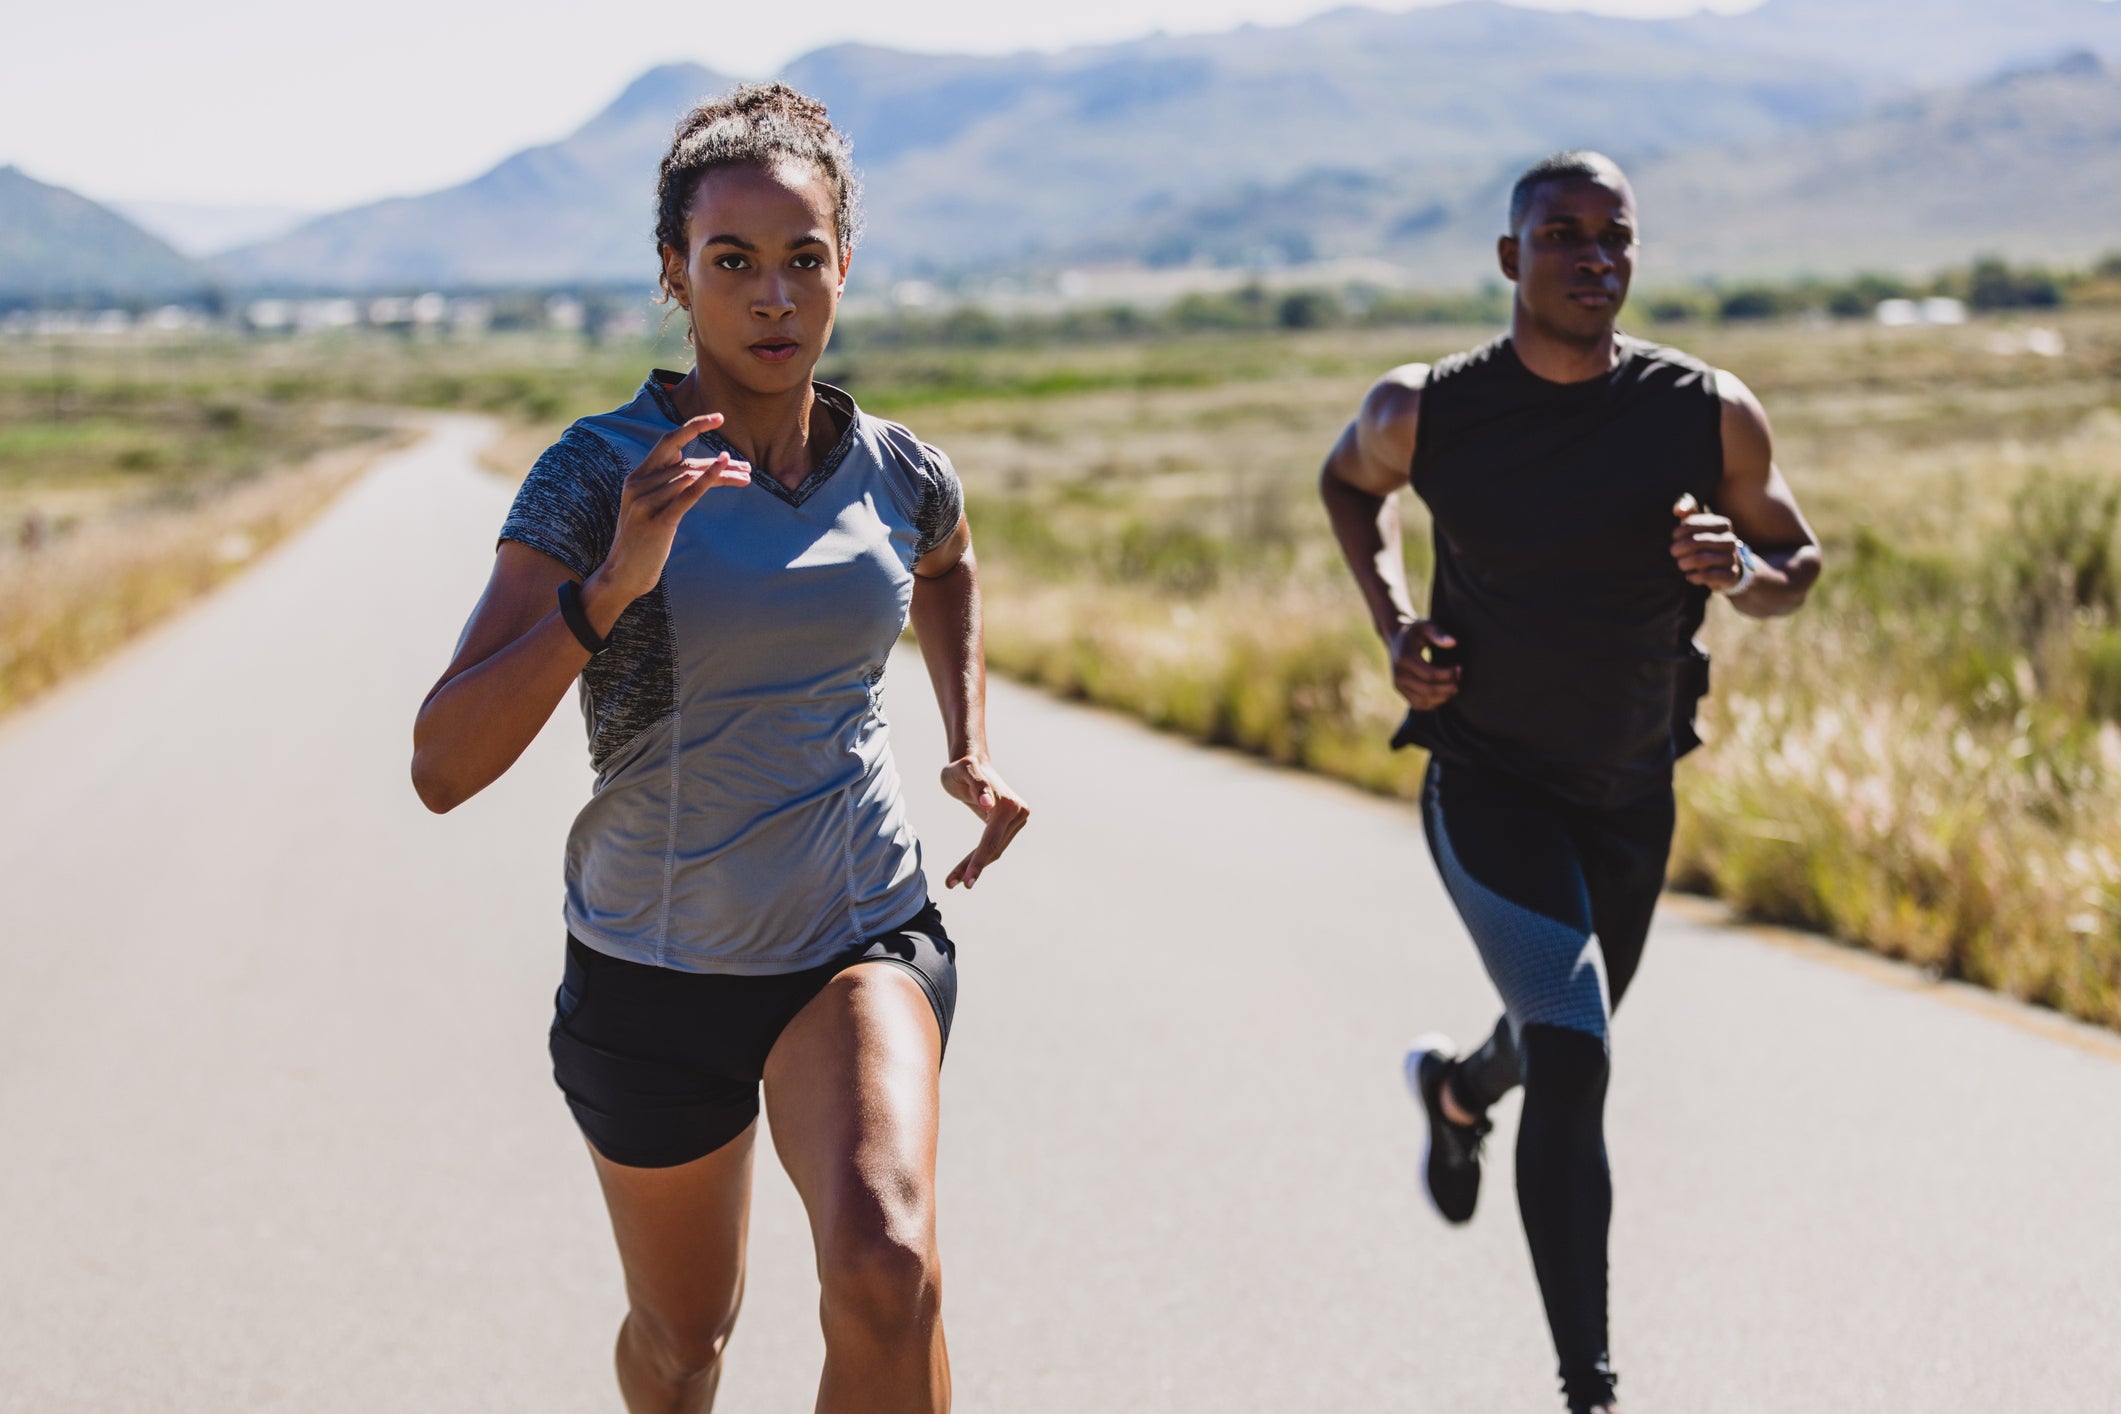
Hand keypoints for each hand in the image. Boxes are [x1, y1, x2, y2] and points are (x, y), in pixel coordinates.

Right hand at [598, 414, 750, 599]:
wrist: (624, 574)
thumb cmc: (643, 542)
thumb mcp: (652, 508)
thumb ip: (669, 487)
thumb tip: (701, 471)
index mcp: (637, 477)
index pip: (668, 442)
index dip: (693, 426)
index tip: (719, 417)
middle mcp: (639, 484)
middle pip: (687, 463)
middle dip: (720, 464)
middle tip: (748, 468)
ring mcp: (646, 502)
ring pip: (691, 477)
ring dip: (723, 475)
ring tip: (746, 478)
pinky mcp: (658, 521)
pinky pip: (687, 495)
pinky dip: (708, 480)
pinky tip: (724, 470)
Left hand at [938, 755, 1029, 888]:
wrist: (970, 761)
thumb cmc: (960, 767)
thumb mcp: (962, 770)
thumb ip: (976, 782)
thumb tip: (988, 804)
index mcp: (1008, 806)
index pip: (991, 840)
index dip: (978, 862)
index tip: (966, 882)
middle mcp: (1018, 813)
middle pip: (993, 848)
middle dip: (973, 867)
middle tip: (951, 884)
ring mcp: (1017, 819)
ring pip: (994, 850)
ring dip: (974, 866)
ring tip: (952, 880)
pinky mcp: (1010, 824)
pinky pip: (993, 845)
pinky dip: (978, 857)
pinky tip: (963, 870)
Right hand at [1387, 619, 1460, 710]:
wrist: (1396, 636)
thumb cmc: (1415, 630)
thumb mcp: (1426, 626)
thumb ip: (1439, 634)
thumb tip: (1453, 643)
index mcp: (1404, 659)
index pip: (1430, 675)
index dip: (1448, 675)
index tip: (1459, 668)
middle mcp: (1399, 674)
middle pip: (1428, 690)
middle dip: (1448, 687)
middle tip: (1459, 678)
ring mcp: (1398, 685)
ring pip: (1423, 701)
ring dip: (1442, 697)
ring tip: (1453, 686)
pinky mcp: (1400, 691)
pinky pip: (1419, 705)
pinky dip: (1434, 703)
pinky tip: (1443, 693)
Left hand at [1670, 494, 1745, 589]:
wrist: (1726, 567)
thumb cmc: (1705, 541)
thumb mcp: (1698, 523)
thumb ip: (1688, 510)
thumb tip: (1678, 510)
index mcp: (1723, 524)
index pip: (1692, 524)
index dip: (1679, 532)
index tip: (1675, 537)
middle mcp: (1730, 540)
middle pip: (1694, 542)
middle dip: (1678, 549)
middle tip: (1674, 552)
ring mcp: (1732, 557)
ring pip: (1701, 559)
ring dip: (1684, 563)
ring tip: (1681, 564)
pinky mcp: (1731, 575)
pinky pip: (1708, 576)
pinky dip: (1694, 577)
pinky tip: (1690, 575)